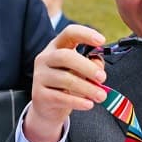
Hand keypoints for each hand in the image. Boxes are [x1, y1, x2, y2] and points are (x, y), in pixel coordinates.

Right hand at [24, 24, 108, 141]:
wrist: (48, 108)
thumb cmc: (67, 85)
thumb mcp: (81, 72)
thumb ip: (92, 66)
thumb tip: (99, 69)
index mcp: (56, 47)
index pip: (69, 33)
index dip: (85, 34)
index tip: (102, 41)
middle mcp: (45, 59)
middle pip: (65, 57)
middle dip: (87, 67)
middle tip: (102, 78)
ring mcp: (40, 76)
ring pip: (65, 79)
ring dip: (87, 88)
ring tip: (101, 96)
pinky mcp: (39, 95)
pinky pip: (61, 97)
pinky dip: (78, 101)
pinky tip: (89, 104)